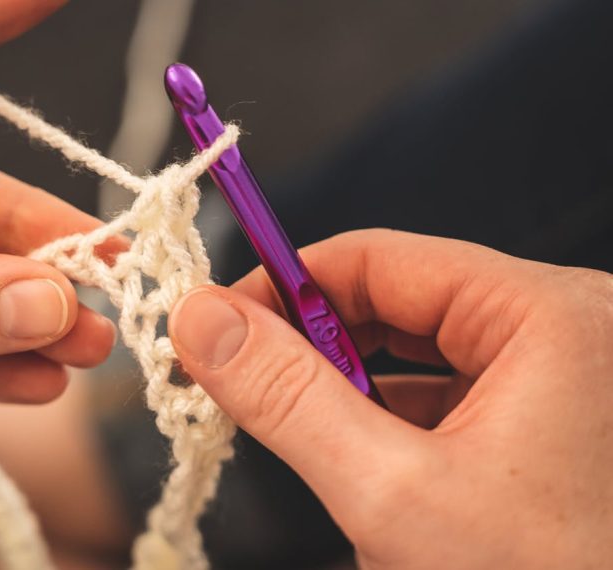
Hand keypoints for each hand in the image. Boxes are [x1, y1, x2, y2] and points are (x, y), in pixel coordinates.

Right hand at [169, 229, 612, 568]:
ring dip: (342, 386)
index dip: (284, 286)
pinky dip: (381, 419)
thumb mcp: (393, 496)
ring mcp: (553, 382)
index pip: (379, 259)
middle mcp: (559, 335)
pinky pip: (437, 395)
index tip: (219, 323)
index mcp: (550, 317)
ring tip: (299, 430)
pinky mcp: (535, 426)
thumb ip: (289, 397)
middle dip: (309, 343)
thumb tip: (205, 320)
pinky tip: (354, 457)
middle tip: (241, 379)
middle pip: (393, 301)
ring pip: (410, 351)